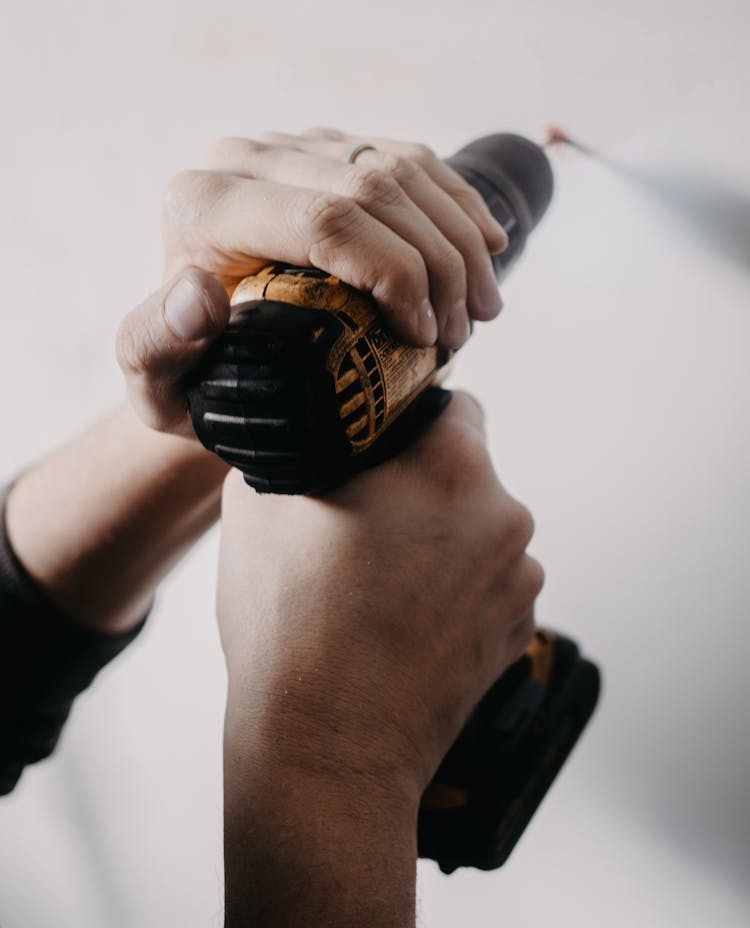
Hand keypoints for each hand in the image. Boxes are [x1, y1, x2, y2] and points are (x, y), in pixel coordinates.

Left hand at [116, 129, 507, 436]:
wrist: (213, 351)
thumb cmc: (192, 378)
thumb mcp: (158, 386)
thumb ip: (155, 347)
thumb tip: (198, 297)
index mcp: (202, 204)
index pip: (324, 219)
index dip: (394, 273)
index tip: (426, 337)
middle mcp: (245, 160)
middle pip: (372, 188)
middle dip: (438, 263)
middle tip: (464, 332)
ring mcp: (293, 146)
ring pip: (400, 168)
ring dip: (458, 238)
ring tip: (482, 309)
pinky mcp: (331, 148)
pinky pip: (410, 159)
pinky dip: (457, 204)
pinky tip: (487, 247)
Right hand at [218, 390, 542, 803]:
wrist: (327, 750)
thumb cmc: (291, 627)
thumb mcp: (259, 503)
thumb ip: (298, 446)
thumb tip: (307, 433)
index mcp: (451, 467)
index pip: (453, 404)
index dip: (410, 419)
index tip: (381, 446)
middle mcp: (504, 515)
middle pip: (467, 471)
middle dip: (422, 485)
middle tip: (366, 523)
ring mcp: (520, 579)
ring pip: (478, 530)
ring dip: (442, 540)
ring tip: (380, 584)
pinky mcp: (518, 630)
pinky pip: (488, 583)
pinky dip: (456, 591)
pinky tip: (405, 621)